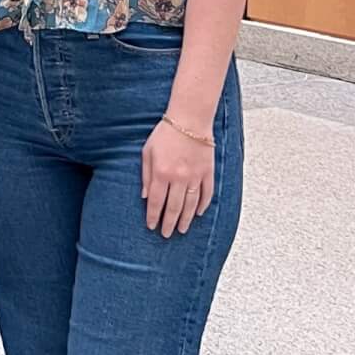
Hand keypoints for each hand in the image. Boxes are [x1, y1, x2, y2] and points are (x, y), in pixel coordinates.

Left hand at [141, 118, 213, 238]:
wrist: (189, 119)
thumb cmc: (165, 134)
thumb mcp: (147, 153)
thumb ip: (146, 176)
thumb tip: (145, 197)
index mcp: (161, 173)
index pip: (157, 202)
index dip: (153, 216)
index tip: (152, 226)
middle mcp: (179, 178)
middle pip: (174, 207)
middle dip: (169, 223)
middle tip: (166, 234)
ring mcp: (195, 176)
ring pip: (191, 204)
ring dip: (186, 219)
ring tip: (181, 229)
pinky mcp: (208, 172)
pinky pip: (207, 193)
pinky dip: (203, 205)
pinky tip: (198, 213)